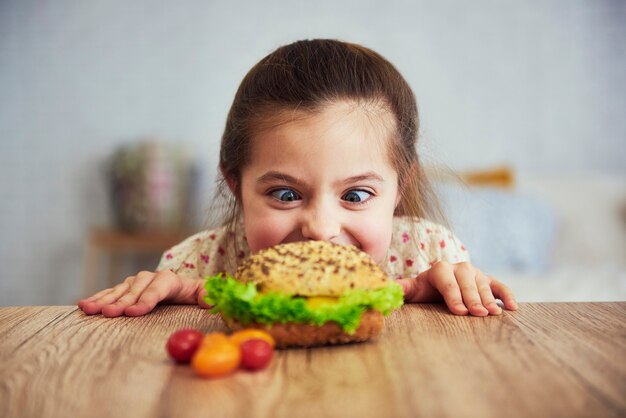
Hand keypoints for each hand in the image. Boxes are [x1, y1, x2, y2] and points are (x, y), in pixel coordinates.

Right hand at [78, 270, 209, 316]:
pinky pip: (110, 293)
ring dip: (104, 300)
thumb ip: (209, 296)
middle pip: (135, 291)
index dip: (146, 300)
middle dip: (122, 302)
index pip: (158, 288)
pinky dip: (98, 298)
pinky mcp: (126, 289)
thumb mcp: (206, 294)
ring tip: (90, 310)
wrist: (186, 289)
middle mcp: (150, 278)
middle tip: (108, 314)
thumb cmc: (196, 295)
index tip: (134, 313)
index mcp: (171, 280)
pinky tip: (85, 306)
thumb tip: (211, 299)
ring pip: (119, 291)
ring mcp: (136, 282)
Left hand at [396, 261, 517, 315]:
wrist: (439, 285)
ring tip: (493, 314)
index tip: (459, 311)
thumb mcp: (414, 290)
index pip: (447, 281)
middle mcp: (459, 268)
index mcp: (440, 269)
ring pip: (483, 285)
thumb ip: (403, 288)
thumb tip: (389, 287)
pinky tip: (512, 308)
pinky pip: (499, 286)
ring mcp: (476, 273)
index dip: (453, 296)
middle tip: (478, 314)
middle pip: (467, 282)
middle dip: (472, 298)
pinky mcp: (488, 280)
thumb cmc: (426, 291)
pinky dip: (507, 295)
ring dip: (489, 299)